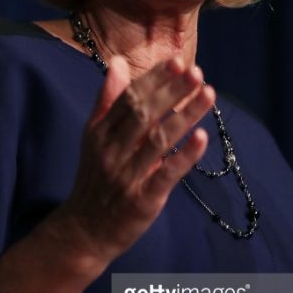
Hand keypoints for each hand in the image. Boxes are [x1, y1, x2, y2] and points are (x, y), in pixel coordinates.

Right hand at [61, 55, 214, 264]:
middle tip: (197, 73)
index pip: (129, 99)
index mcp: (100, 133)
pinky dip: (184, 156)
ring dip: (185, 116)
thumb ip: (107, 101)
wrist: (84, 231)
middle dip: (172, 92)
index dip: (154, 79)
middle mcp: (112, 151)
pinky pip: (165, 175)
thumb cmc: (95, 179)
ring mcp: (127, 176)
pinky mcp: (142, 200)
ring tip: (208, 95)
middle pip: (144, 114)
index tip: (177, 61)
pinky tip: (202, 138)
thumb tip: (118, 63)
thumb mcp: (93, 138)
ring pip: (159, 140)